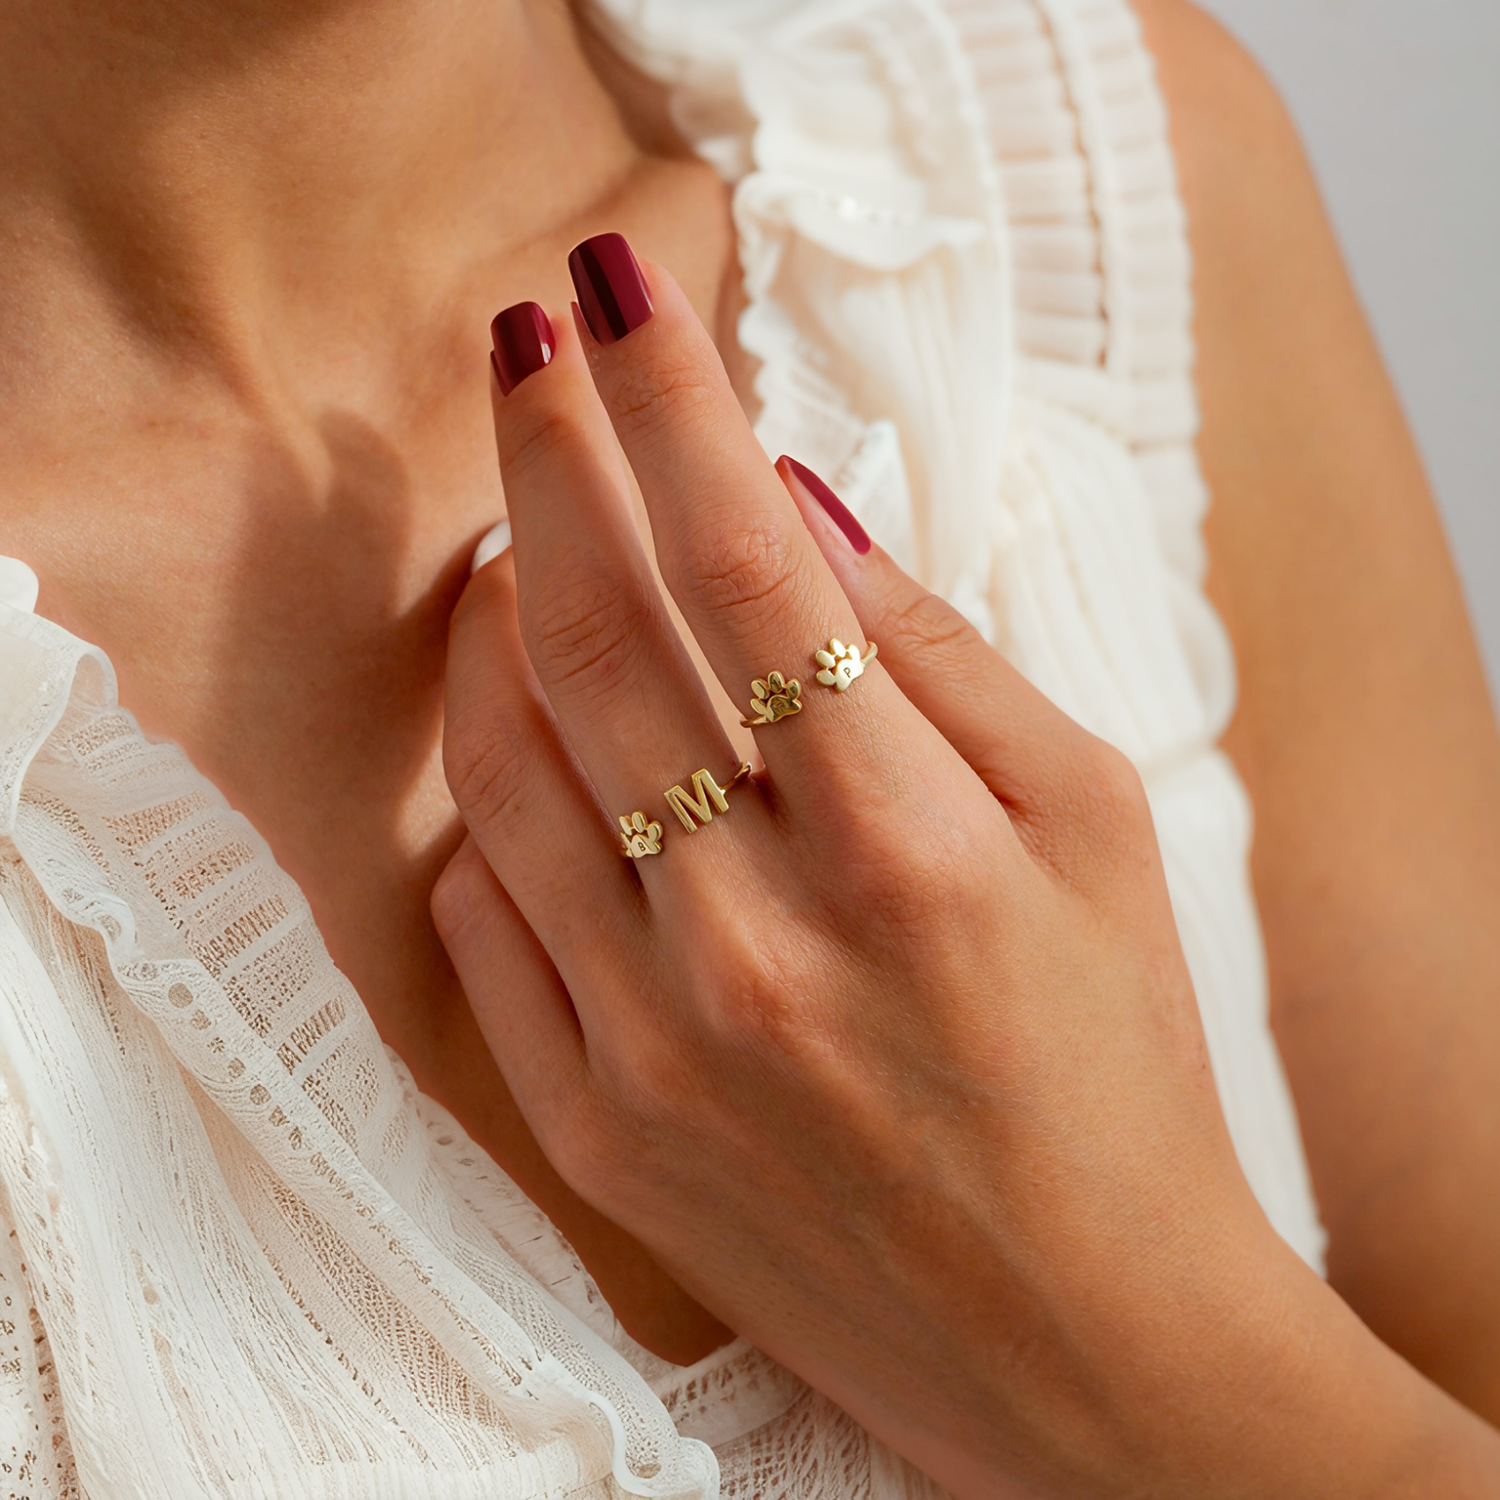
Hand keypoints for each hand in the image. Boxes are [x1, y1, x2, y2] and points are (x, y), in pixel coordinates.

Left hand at [435, 237, 1499, 1496]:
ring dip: (487, 615)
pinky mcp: (593, 1125)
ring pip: (507, 764)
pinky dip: (486, 796)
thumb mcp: (1094, 833)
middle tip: (520, 349)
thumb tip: (795, 508)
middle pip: (597, 633)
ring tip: (508, 533)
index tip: (616, 294)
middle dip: (547, 457)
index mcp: (911, 847)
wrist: (1082, 1337)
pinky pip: (483, 915)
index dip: (668, 402)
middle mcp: (761, 937)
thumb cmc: (1115, 1068)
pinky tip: (519, 736)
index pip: (747, 560)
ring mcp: (655, 1040)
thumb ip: (942, 660)